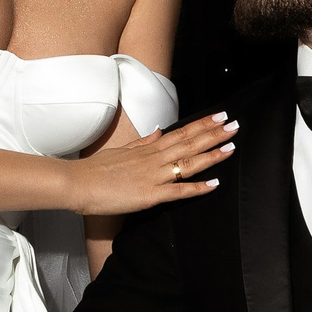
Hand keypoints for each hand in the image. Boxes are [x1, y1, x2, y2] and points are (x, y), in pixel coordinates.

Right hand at [65, 114, 236, 218]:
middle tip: (234, 125)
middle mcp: (154, 159)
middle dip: (213, 134)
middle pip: (189, 144)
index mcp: (148, 149)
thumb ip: (144, 142)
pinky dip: (197, 188)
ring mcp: (153, 176)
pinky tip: (214, 184)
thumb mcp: (122, 150)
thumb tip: (160, 131)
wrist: (77, 183)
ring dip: (211, 155)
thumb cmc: (96, 169)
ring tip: (230, 147)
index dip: (202, 125)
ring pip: (188, 163)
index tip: (219, 116)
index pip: (181, 133)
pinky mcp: (149, 195)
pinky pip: (178, 192)